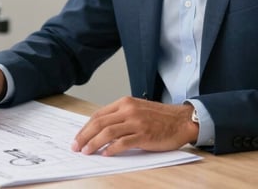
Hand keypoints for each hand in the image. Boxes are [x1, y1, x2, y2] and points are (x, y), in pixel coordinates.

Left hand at [71, 96, 197, 155]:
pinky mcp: (144, 135)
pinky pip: (123, 143)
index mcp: (125, 103)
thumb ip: (120, 116)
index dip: (85, 127)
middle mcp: (128, 110)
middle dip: (84, 136)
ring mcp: (136, 122)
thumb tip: (100, 129)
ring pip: (108, 133)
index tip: (78, 137)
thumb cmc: (160, 117)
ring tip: (86, 151)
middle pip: (99, 123)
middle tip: (76, 146)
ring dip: (94, 143)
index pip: (98, 115)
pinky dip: (111, 149)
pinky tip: (105, 154)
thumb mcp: (137, 109)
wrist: (181, 120)